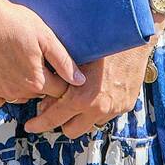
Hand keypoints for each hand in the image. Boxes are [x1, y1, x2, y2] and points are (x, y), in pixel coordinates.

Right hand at [0, 0, 83, 105]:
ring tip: (21, 63)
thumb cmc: (14, 22)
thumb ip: (63, 61)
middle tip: (38, 60)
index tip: (59, 69)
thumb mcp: (45, 36)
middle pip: (39, 94)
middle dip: (44, 82)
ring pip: (20, 97)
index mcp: (37, 80)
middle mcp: (19, 92)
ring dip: (24, 87)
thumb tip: (80, 81)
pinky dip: (3, 92)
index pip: (59, 92)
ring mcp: (0, 92)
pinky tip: (4, 73)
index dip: (63, 81)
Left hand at [23, 41, 152, 138]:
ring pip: (90, 124)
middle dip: (62, 121)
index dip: (39, 123)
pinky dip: (99, 107)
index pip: (54, 119)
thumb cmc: (101, 41)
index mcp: (83, 97)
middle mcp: (99, 108)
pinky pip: (107, 114)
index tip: (30, 125)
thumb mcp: (73, 60)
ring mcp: (115, 108)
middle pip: (71, 130)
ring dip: (82, 115)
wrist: (134, 34)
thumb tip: (44, 103)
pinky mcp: (126, 104)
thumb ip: (58, 84)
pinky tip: (97, 90)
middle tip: (55, 107)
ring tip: (78, 96)